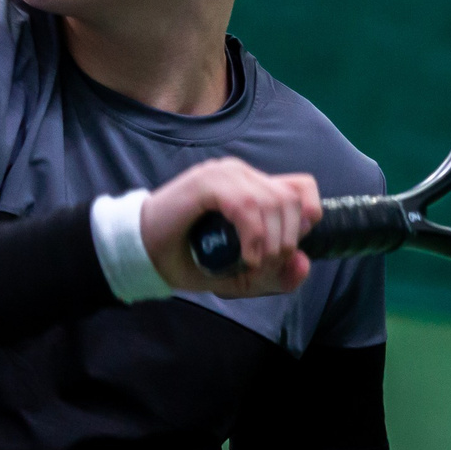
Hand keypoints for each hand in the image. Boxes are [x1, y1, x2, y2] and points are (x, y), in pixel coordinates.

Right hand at [140, 157, 318, 296]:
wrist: (143, 254)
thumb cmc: (188, 258)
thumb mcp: (240, 275)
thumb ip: (274, 274)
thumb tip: (304, 263)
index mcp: (251, 186)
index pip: (301, 187)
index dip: (308, 216)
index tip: (291, 247)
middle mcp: (240, 174)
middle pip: (291, 198)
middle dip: (288, 240)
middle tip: (265, 266)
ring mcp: (223, 175)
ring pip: (272, 200)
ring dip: (271, 241)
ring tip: (252, 265)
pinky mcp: (206, 183)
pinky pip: (246, 204)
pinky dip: (254, 236)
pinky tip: (245, 258)